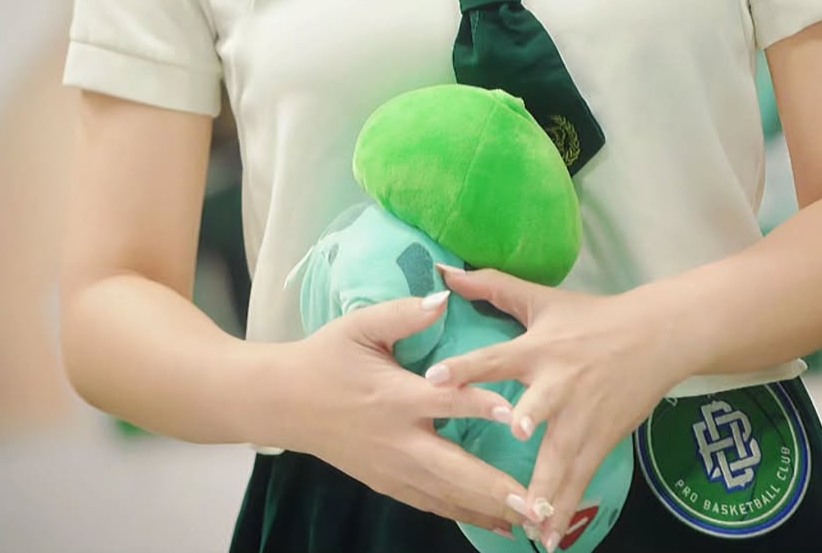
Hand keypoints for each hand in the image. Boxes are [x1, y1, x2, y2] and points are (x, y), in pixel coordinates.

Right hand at [264, 292, 531, 537]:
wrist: (286, 401)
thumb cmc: (328, 356)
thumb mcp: (360, 326)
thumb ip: (404, 314)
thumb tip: (444, 297)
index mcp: (396, 396)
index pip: (445, 400)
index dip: (480, 405)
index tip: (515, 416)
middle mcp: (399, 439)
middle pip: (453, 468)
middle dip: (495, 488)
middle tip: (536, 502)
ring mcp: (394, 468)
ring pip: (448, 496)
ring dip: (488, 509)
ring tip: (530, 521)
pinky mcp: (388, 483)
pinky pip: (432, 504)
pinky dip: (464, 516)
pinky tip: (496, 524)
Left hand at [425, 266, 678, 549]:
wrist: (654, 336)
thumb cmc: (590, 317)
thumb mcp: (542, 299)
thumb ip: (492, 286)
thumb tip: (445, 271)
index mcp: (538, 348)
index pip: (496, 357)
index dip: (467, 367)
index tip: (435, 380)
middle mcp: (558, 383)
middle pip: (540, 403)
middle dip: (529, 417)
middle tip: (516, 432)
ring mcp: (582, 414)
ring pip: (561, 453)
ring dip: (545, 485)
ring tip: (527, 517)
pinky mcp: (600, 438)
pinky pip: (580, 477)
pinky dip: (565, 507)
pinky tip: (548, 536)